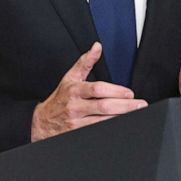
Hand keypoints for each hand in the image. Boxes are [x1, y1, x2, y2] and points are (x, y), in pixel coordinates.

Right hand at [31, 42, 147, 141]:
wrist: (41, 122)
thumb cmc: (59, 98)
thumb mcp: (70, 78)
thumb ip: (85, 62)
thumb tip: (97, 47)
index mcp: (74, 90)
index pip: (97, 89)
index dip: (115, 91)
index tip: (129, 93)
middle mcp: (75, 106)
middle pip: (103, 106)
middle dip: (124, 106)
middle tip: (139, 104)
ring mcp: (76, 122)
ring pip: (103, 121)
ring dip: (121, 117)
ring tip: (135, 114)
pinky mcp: (78, 134)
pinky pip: (98, 130)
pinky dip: (111, 127)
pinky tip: (122, 124)